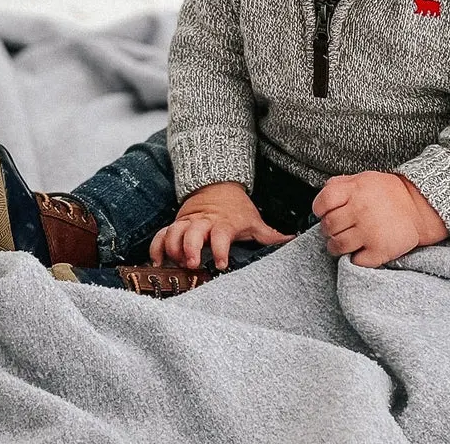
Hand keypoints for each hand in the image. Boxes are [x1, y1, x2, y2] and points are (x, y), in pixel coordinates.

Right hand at [150, 181, 293, 270]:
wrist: (217, 185)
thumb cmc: (236, 209)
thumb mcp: (253, 220)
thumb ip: (269, 234)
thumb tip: (292, 240)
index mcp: (223, 223)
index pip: (221, 235)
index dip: (220, 249)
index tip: (221, 263)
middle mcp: (203, 223)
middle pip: (192, 233)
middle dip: (190, 248)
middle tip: (191, 263)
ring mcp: (187, 223)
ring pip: (174, 233)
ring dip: (172, 248)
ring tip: (174, 263)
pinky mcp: (176, 225)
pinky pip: (161, 234)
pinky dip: (157, 247)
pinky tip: (157, 261)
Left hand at [311, 171, 448, 268]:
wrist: (419, 207)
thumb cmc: (388, 193)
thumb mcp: (363, 179)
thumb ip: (340, 184)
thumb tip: (322, 196)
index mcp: (355, 190)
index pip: (323, 202)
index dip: (319, 210)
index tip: (324, 213)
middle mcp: (360, 210)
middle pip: (328, 226)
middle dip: (329, 230)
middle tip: (337, 229)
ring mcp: (370, 232)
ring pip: (338, 246)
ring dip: (337, 247)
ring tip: (345, 242)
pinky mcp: (380, 250)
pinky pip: (356, 261)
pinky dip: (355, 258)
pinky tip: (361, 250)